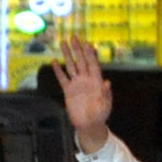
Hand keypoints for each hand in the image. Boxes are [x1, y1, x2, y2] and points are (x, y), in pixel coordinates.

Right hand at [52, 35, 113, 149]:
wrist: (89, 125)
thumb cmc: (100, 115)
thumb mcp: (105, 105)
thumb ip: (106, 94)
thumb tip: (107, 83)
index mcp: (96, 81)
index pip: (93, 64)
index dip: (90, 54)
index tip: (87, 43)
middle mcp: (86, 80)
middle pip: (81, 61)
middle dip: (78, 49)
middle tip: (73, 37)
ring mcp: (77, 84)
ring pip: (71, 66)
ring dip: (68, 55)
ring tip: (63, 43)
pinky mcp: (68, 91)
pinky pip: (63, 78)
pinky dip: (58, 70)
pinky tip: (54, 61)